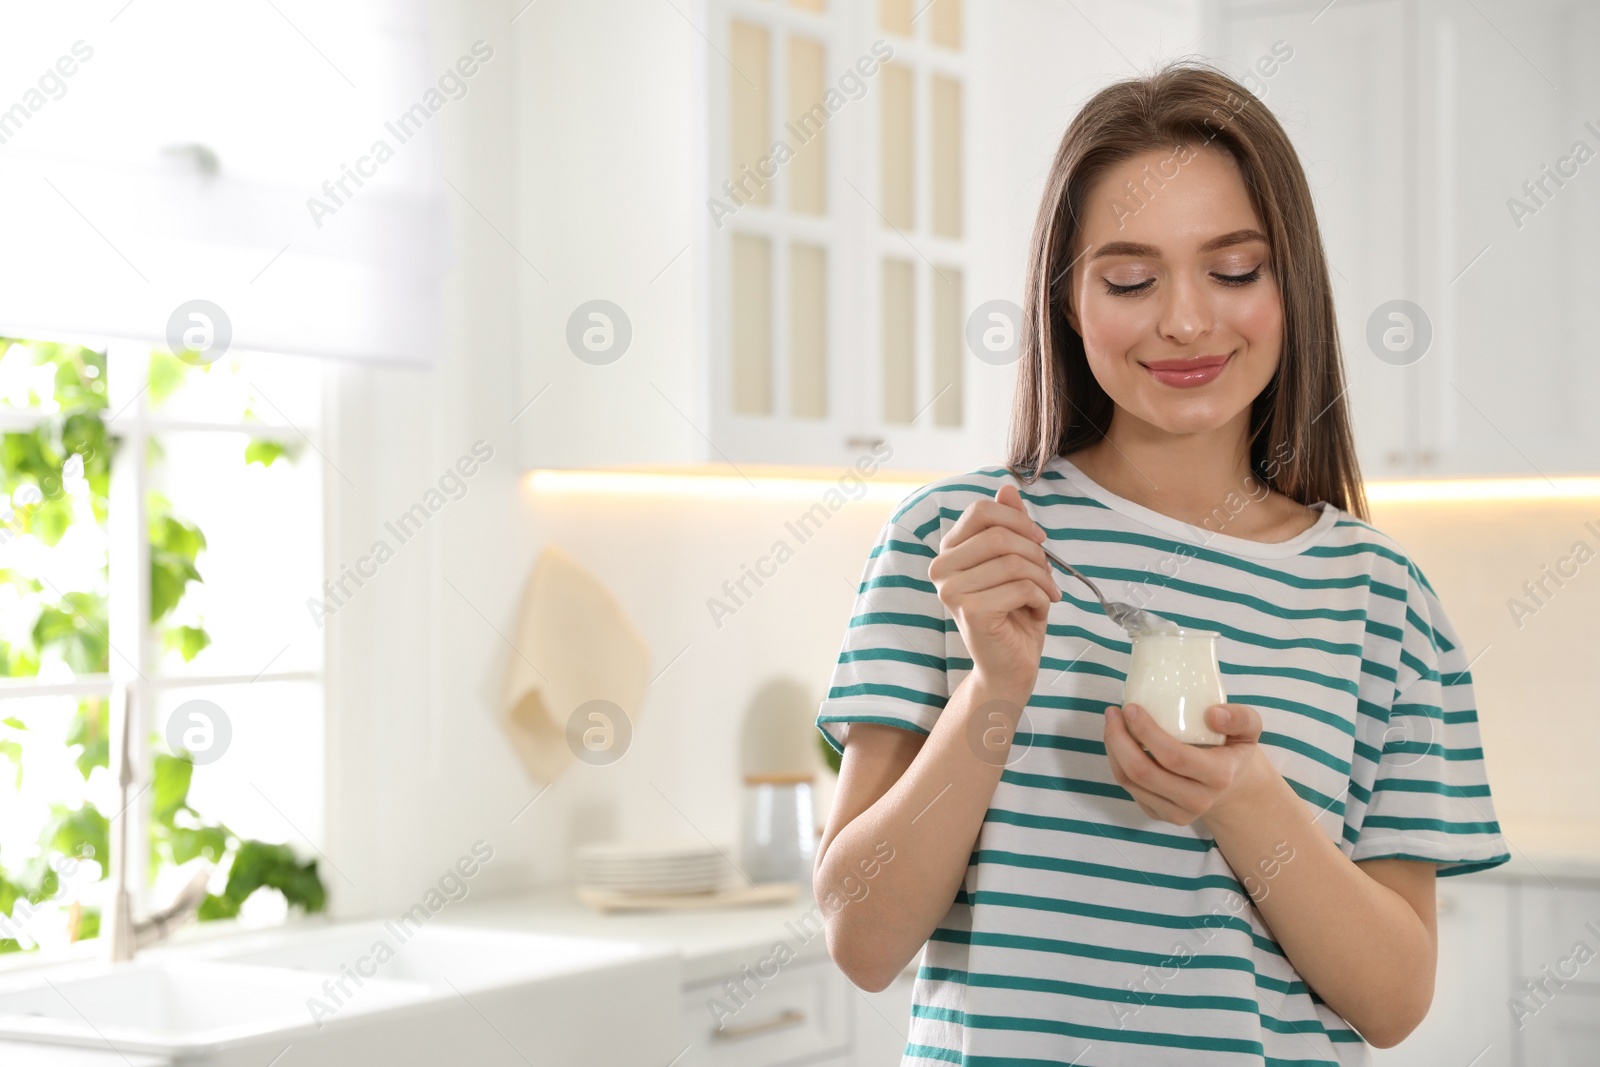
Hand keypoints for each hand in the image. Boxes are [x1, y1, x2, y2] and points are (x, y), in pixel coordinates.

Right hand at [928, 483, 1060, 691]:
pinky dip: (1041, 597)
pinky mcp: (969, 611)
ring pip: (1014, 561)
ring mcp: (951, 590)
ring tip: (1045, 595)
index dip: (1017, 519)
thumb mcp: (1017, 562)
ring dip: (1042, 578)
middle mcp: (941, 568)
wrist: (1011, 665)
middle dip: (1036, 553)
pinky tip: (1037, 610)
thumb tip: (1006, 488)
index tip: (1040, 540)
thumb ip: (1009, 526)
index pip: (981, 511)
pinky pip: (1020, 586)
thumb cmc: (1014, 614)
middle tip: (1047, 575)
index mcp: (950, 551)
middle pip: (1000, 535)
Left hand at [1102, 701, 1273, 826]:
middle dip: (1119, 739)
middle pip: (1143, 772)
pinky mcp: (1161, 815)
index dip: (1146, 731)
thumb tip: (1212, 714)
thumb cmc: (1234, 750)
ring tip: (1112, 722)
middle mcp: (1197, 800)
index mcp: (1219, 776)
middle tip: (1113, 712)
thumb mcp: (1249, 730)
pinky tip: (1118, 742)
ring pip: (1130, 782)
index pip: (1173, 756)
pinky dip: (1117, 763)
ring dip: (1113, 749)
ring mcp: (1177, 812)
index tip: (1131, 707)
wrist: (1233, 788)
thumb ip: (1240, 717)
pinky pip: (1130, 789)